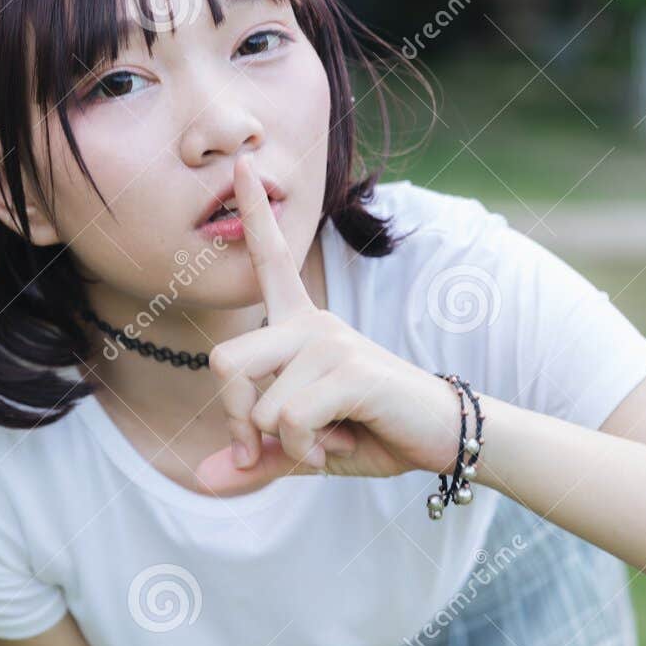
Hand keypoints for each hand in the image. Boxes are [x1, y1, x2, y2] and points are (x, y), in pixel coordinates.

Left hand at [195, 154, 461, 495]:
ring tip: (324, 442)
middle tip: (266, 450)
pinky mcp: (349, 370)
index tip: (243, 165)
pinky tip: (337, 444)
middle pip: (225, 363)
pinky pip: (290, 421)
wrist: (442, 439)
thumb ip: (257, 459)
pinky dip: (305, 452)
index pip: (272, 260)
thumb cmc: (372, 433)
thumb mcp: (305, 449)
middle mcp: (313, 324)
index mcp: (301, 327)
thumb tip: (203, 479)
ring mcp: (331, 343)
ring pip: (259, 405)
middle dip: (236, 422)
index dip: (254, 216)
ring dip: (283, 446)